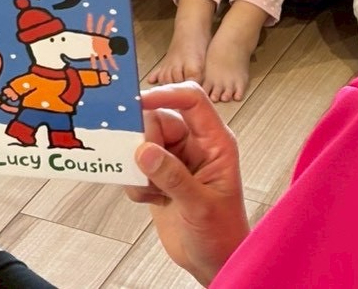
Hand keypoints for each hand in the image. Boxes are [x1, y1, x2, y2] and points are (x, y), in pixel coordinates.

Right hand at [126, 83, 250, 284]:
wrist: (214, 262)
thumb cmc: (222, 234)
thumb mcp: (200, 206)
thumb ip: (173, 178)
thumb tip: (144, 150)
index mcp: (215, 142)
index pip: (191, 100)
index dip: (166, 94)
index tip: (138, 102)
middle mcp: (194, 145)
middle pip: (158, 120)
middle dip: (143, 140)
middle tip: (138, 164)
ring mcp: (175, 160)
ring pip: (143, 142)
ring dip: (137, 165)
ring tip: (149, 191)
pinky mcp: (158, 176)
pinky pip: (135, 165)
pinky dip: (135, 182)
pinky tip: (151, 200)